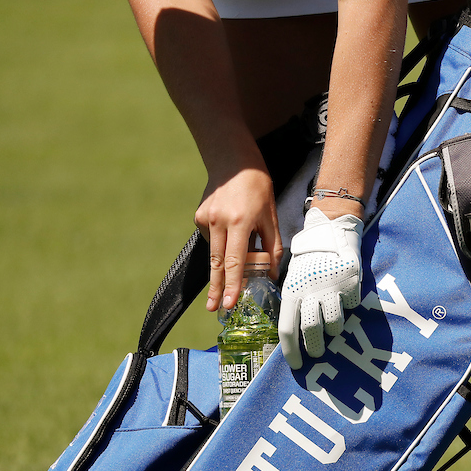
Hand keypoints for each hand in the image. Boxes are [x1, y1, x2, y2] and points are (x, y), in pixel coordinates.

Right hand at [195, 167, 282, 311]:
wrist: (233, 162)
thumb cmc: (258, 189)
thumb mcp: (271, 217)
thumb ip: (272, 247)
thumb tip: (271, 274)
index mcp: (240, 222)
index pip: (235, 262)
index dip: (231, 285)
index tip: (228, 303)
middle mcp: (218, 221)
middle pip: (217, 264)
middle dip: (216, 288)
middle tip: (214, 308)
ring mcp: (205, 218)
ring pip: (214, 253)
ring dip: (221, 269)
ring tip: (228, 276)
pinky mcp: (198, 216)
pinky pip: (212, 240)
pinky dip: (222, 244)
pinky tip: (230, 233)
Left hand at [278, 207, 363, 368]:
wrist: (330, 234)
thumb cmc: (308, 263)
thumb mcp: (293, 280)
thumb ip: (294, 303)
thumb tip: (294, 334)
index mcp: (292, 292)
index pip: (287, 329)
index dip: (292, 351)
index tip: (297, 365)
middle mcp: (310, 291)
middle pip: (312, 331)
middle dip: (315, 347)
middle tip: (316, 353)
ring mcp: (331, 288)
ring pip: (334, 324)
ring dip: (334, 330)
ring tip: (332, 326)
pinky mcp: (350, 284)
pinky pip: (351, 307)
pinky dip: (348, 307)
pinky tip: (344, 297)